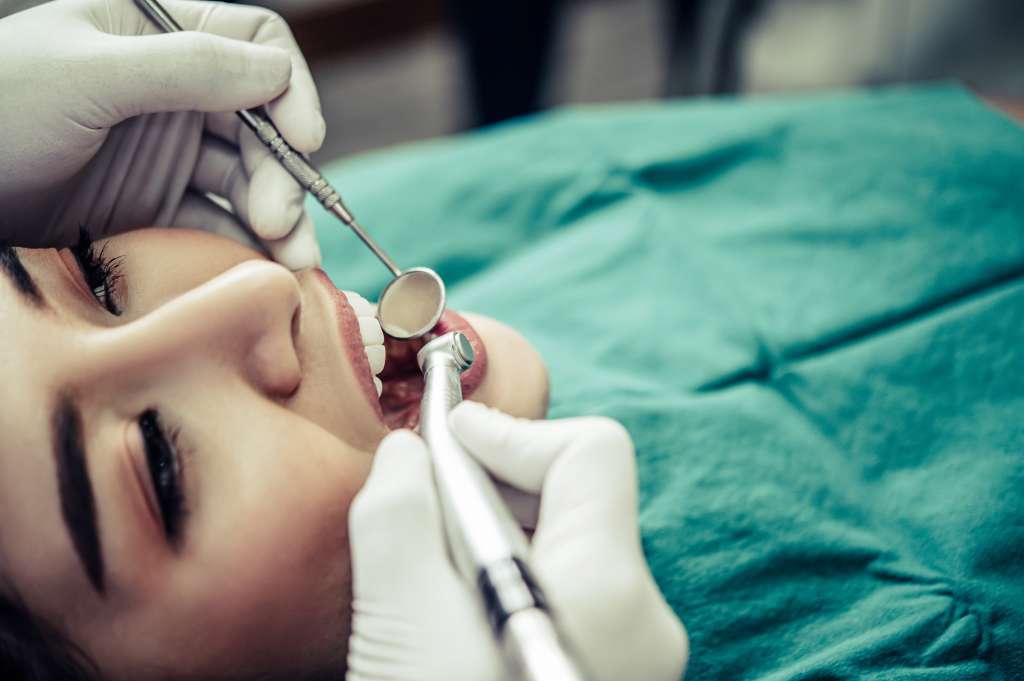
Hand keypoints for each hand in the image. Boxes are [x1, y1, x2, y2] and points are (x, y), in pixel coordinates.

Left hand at [0, 0, 323, 268]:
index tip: (304, 139)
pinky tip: (263, 268)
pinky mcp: (157, 206)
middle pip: (261, 124)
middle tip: (280, 221)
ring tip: (293, 257)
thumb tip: (277, 72)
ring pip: (249, 179)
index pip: (253, 46)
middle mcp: (173, 90)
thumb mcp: (89, 76)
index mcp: (158, 35)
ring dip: (279, 216)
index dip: (289, 89)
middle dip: (282, 172)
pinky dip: (246, 245)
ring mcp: (167, 151)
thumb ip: (188, 68)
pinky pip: (217, 222)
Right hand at [346, 402, 687, 680]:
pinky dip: (509, 581)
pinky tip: (455, 617)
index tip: (445, 441)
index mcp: (607, 589)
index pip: (590, 450)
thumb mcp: (400, 626)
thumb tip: (405, 455)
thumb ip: (398, 519)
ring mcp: (632, 654)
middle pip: (572, 496)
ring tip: (431, 574)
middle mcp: (641, 617)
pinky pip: (565, 596)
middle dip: (491, 485)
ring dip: (493, 536)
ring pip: (563, 548)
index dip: (510, 433)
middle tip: (423, 511)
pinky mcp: (612, 676)